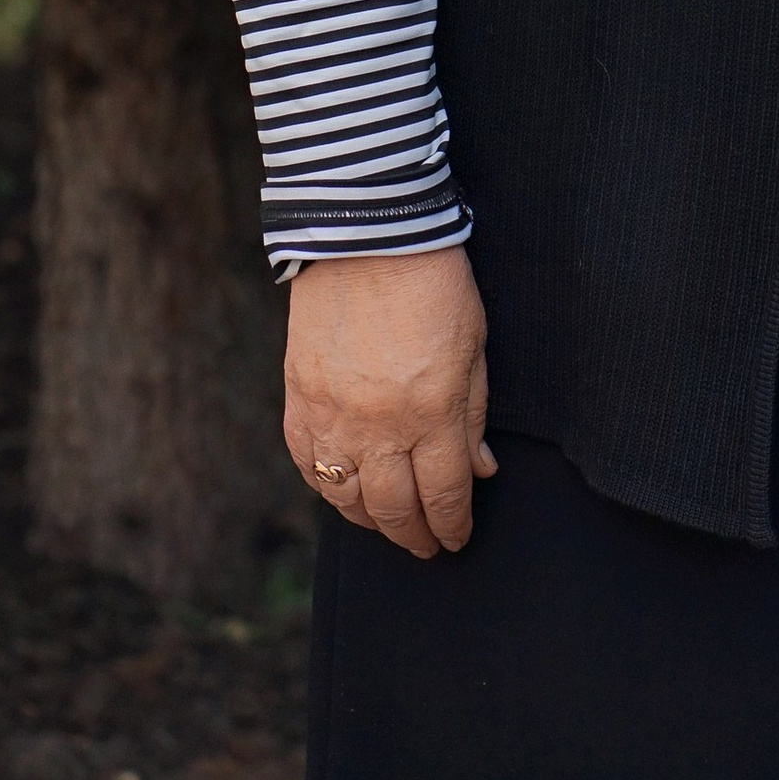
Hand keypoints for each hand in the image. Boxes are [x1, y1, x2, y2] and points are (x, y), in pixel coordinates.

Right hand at [285, 249, 495, 556]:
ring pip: (347, 499)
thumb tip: (479, 470)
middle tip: (427, 546)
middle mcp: (378, 426)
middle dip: (415, 536)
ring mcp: (332, 416)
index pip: (443, 494)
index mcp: (431, 411)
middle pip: (395, 509)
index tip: (458, 538)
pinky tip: (344, 492)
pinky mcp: (299, 399)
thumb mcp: (475, 344)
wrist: (366, 232)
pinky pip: (309, 465)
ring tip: (389, 525)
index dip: (453, 525)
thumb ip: (474, 413)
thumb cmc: (432, 282)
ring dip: (371, 522)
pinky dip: (327, 488)